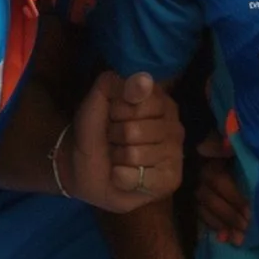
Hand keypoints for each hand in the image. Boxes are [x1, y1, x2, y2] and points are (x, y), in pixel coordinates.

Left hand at [64, 71, 184, 213]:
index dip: (118, 109)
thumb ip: (115, 84)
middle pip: (134, 130)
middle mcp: (174, 125)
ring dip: (116, 158)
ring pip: (134, 154)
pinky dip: (121, 178)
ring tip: (118, 158)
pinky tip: (123, 176)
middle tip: (114, 140)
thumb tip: (144, 80)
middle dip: (115, 136)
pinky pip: (139, 178)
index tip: (112, 114)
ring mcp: (175, 153)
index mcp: (161, 102)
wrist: (82, 169)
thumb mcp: (95, 102)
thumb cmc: (94, 132)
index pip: (140, 100)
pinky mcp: (171, 179)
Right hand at [194, 131, 249, 244]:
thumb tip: (230, 144)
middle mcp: (195, 180)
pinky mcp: (187, 201)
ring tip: (238, 239)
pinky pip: (198, 216)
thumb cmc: (212, 146)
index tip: (249, 212)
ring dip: (221, 226)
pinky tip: (223, 237)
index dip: (234, 198)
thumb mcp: (219, 142)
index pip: (220, 182)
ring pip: (204, 211)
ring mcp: (189, 192)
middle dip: (229, 216)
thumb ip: (223, 145)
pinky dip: (211, 227)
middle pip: (211, 201)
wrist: (191, 148)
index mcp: (205, 164)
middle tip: (245, 229)